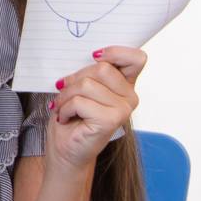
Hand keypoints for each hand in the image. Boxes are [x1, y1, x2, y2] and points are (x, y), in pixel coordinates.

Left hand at [45, 45, 146, 170]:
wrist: (65, 148)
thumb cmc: (72, 116)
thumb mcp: (81, 85)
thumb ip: (91, 71)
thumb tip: (91, 55)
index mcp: (125, 84)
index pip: (136, 58)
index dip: (115, 52)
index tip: (94, 55)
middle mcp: (130, 97)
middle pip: (102, 68)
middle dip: (75, 78)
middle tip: (65, 92)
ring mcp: (123, 110)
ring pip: (87, 84)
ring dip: (66, 95)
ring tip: (63, 106)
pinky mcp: (111, 121)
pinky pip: (80, 101)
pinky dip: (65, 108)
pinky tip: (65, 117)